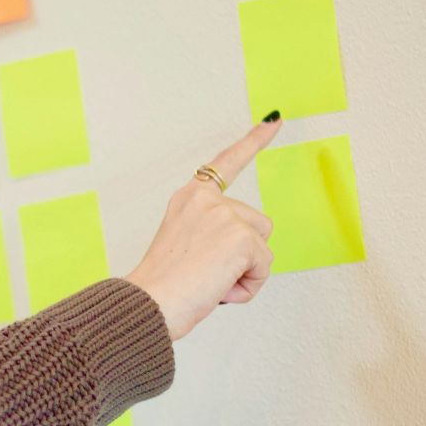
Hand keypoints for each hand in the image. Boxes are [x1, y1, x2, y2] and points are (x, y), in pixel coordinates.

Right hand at [122, 117, 280, 341]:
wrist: (151, 305)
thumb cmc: (162, 288)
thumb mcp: (185, 246)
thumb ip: (213, 234)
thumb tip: (246, 252)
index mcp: (189, 198)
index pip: (226, 163)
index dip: (253, 141)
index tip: (274, 120)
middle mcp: (206, 199)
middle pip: (256, 224)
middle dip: (242, 254)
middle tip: (205, 274)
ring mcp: (225, 215)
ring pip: (263, 246)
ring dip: (246, 271)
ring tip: (211, 282)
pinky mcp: (242, 237)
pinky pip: (264, 267)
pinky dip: (248, 286)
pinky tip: (219, 289)